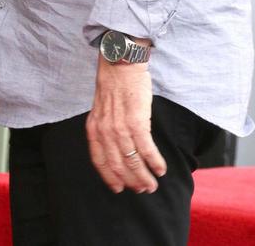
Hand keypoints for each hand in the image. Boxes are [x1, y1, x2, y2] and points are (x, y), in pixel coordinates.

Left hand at [85, 60, 166, 193]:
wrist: (120, 64)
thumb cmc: (113, 85)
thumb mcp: (101, 109)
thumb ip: (104, 129)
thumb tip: (115, 150)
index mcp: (94, 128)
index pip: (100, 161)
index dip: (110, 178)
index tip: (119, 188)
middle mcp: (105, 131)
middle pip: (118, 166)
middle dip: (131, 182)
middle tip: (143, 189)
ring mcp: (120, 128)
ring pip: (133, 162)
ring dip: (145, 177)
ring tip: (153, 184)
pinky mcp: (137, 121)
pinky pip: (146, 149)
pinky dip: (155, 162)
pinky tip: (160, 169)